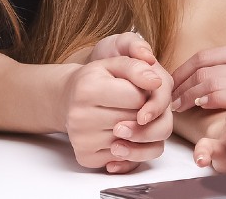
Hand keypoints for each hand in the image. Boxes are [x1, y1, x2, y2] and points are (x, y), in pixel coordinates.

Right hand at [63, 42, 173, 173]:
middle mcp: (80, 117)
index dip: (144, 95)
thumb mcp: (112, 64)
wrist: (68, 99)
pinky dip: (131, 149)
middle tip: (130, 105)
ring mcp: (82, 140)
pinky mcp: (86, 157)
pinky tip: (121, 135)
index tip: (135, 90)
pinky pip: (125, 161)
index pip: (138, 100)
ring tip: (127, 118)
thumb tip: (156, 82)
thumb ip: (136, 67)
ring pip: (134, 144)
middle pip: (137, 123)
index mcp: (88, 89)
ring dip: (139, 133)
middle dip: (142, 114)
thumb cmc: (95, 80)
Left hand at [171, 41, 225, 111]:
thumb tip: (198, 72)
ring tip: (178, 105)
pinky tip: (198, 106)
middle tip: (169, 97)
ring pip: (212, 82)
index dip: (183, 70)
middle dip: (182, 84)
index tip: (171, 82)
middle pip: (205, 69)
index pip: (205, 56)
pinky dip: (209, 100)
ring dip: (189, 94)